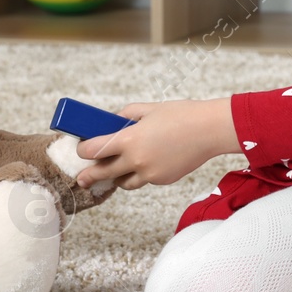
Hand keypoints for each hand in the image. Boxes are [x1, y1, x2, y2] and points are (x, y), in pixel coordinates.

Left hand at [71, 97, 238, 190]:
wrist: (209, 130)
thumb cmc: (180, 115)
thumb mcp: (148, 109)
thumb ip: (125, 116)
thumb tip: (112, 123)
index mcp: (129, 140)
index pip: (93, 151)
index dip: (84, 151)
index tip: (82, 149)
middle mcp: (136, 160)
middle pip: (102, 173)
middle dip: (89, 175)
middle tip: (82, 178)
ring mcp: (150, 174)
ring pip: (123, 182)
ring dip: (117, 176)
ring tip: (115, 171)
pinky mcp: (162, 180)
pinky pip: (144, 180)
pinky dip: (140, 174)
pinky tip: (146, 163)